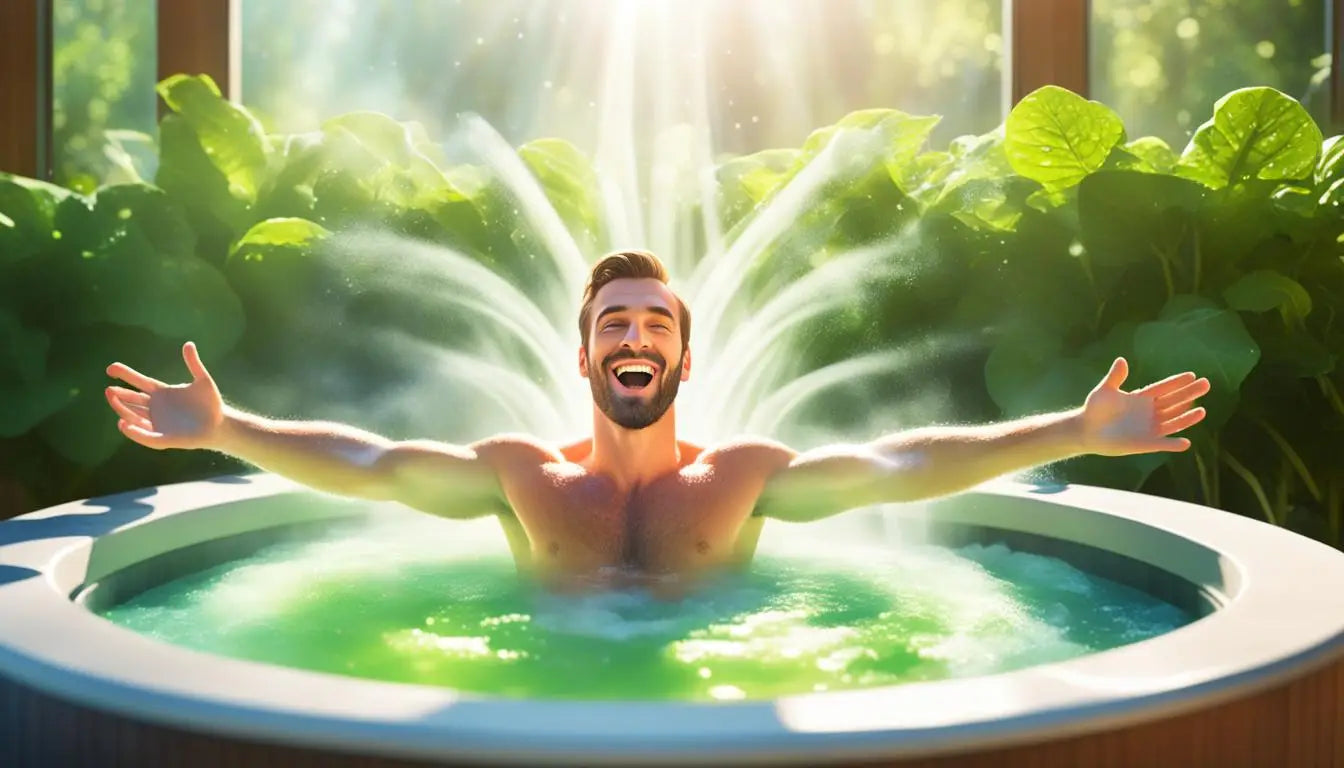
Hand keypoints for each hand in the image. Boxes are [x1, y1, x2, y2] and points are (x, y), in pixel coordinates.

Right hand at [105, 342, 224, 449]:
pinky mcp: (164, 438)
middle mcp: (156, 408)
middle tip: (108, 389)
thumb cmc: (211, 403)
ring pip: (134, 416)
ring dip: (122, 410)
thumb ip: (194, 364)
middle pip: (133, 400)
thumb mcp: (203, 380)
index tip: (111, 368)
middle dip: (119, 395)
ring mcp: (158, 423)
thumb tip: (189, 344)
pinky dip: (134, 431)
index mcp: (162, 393)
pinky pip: (146, 435)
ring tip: (113, 400)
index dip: (125, 375)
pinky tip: (124, 424)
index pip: (139, 382)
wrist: (221, 424)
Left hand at [1080, 357, 1209, 455]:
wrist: (1086, 430)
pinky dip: (1173, 444)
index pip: (1163, 388)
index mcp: (1141, 398)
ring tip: (1202, 411)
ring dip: (1187, 418)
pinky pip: (1163, 443)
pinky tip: (1185, 442)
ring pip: (1173, 421)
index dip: (1177, 382)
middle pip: (1174, 402)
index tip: (1192, 375)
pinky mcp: (1145, 443)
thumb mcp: (1105, 391)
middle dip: (1189, 394)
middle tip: (1206, 384)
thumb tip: (1121, 360)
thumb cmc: (1094, 409)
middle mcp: (1149, 412)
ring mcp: (1149, 428)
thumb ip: (1115, 377)